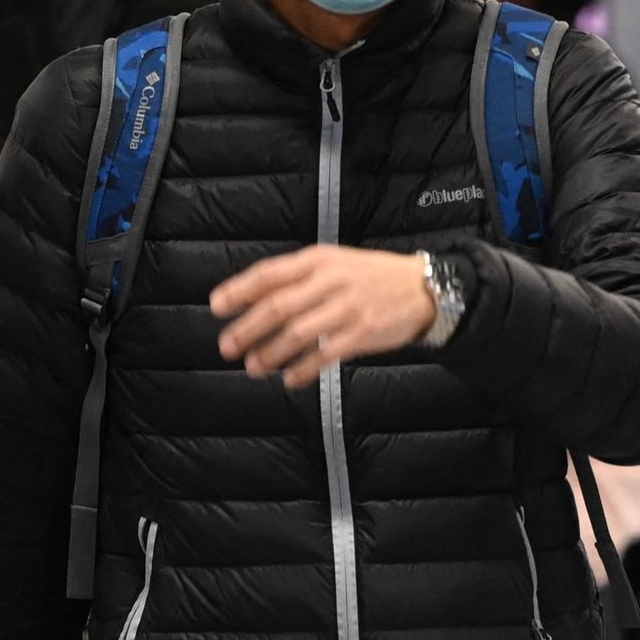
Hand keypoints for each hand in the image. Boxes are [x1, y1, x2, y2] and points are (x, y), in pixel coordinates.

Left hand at [210, 246, 438, 388]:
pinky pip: (325, 354)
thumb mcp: (336, 263)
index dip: (239, 290)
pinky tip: (290, 379)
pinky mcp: (363, 332)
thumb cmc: (372, 277)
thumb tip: (256, 300)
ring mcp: (347, 307)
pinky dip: (304, 369)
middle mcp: (330, 281)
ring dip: (270, 353)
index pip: (269, 274)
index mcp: (319, 260)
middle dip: (247, 329)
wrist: (422, 288)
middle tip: (227, 347)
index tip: (217, 306)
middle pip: (277, 306)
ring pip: (297, 334)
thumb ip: (300, 278)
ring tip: (254, 366)